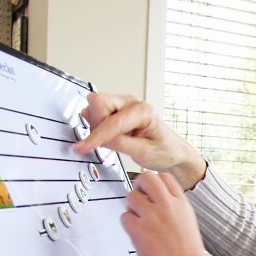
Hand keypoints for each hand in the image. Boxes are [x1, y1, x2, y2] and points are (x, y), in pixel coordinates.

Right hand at [74, 92, 206, 188]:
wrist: (172, 151)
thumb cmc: (164, 150)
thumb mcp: (144, 153)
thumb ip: (120, 144)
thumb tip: (98, 139)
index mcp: (143, 111)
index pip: (112, 121)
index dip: (96, 136)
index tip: (83, 147)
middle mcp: (132, 103)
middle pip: (99, 102)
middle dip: (96, 123)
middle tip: (109, 141)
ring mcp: (123, 104)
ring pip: (95, 106)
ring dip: (97, 125)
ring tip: (116, 139)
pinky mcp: (116, 110)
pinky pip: (97, 112)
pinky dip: (98, 125)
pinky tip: (112, 136)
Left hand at [121, 172, 208, 255]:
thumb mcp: (188, 225)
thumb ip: (174, 211)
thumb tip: (156, 203)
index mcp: (182, 204)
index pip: (164, 177)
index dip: (154, 183)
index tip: (151, 194)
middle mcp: (168, 206)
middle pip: (146, 178)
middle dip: (139, 186)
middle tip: (139, 199)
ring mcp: (153, 217)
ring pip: (131, 196)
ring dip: (131, 207)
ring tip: (138, 222)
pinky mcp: (139, 230)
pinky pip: (124, 217)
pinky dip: (128, 225)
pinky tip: (137, 236)